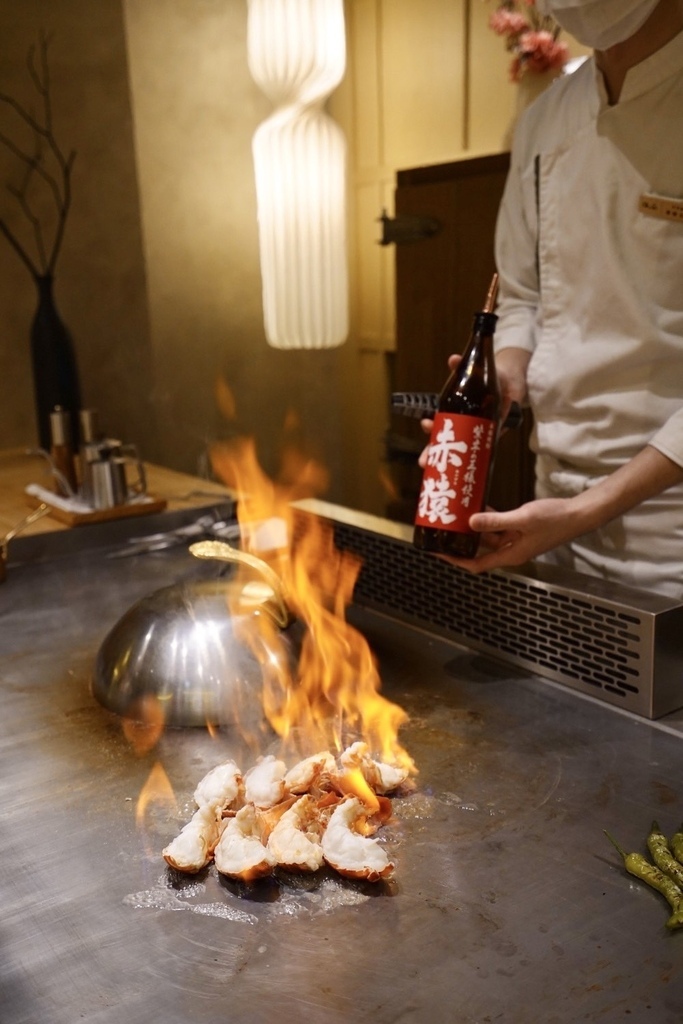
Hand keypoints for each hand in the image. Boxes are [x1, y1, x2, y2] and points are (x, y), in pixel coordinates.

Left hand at [439, 497, 577, 573]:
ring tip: (455, 516)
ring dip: (474, 529)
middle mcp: (511, 551)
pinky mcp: (521, 530)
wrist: (578, 514)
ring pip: (489, 538)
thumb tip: (470, 523)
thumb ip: (496, 521)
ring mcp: (517, 541)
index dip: (455, 560)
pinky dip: (489, 520)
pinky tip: (479, 506)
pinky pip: (500, 528)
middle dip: (461, 543)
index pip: (476, 564)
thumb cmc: (554, 519)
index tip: (438, 552)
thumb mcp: (523, 518)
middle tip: (443, 531)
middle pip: (479, 552)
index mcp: (511, 555)